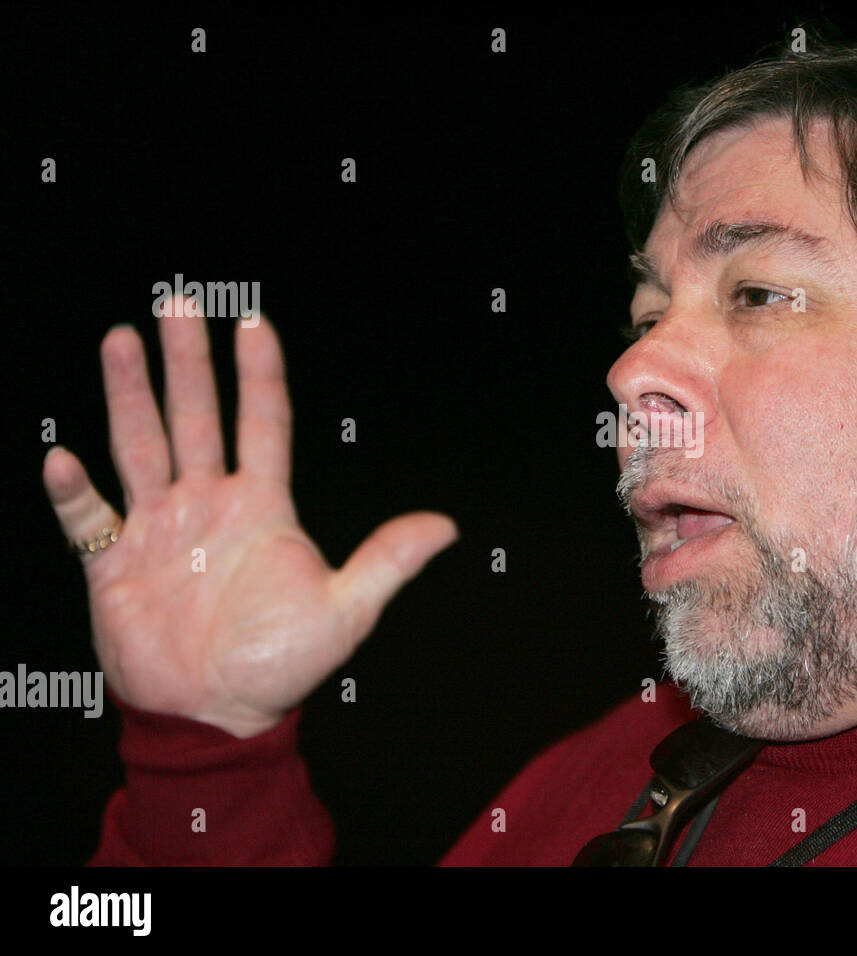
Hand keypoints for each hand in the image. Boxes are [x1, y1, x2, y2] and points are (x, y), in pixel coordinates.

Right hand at [42, 296, 457, 737]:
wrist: (219, 713)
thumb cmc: (282, 664)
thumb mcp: (346, 611)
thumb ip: (387, 561)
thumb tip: (448, 527)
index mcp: (262, 507)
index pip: (262, 423)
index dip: (258, 375)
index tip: (254, 324)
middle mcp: (208, 505)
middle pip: (196, 417)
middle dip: (186, 361)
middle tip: (177, 303)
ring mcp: (159, 529)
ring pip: (140, 446)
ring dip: (129, 397)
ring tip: (120, 341)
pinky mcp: (115, 564)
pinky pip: (88, 520)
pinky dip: (75, 493)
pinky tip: (63, 459)